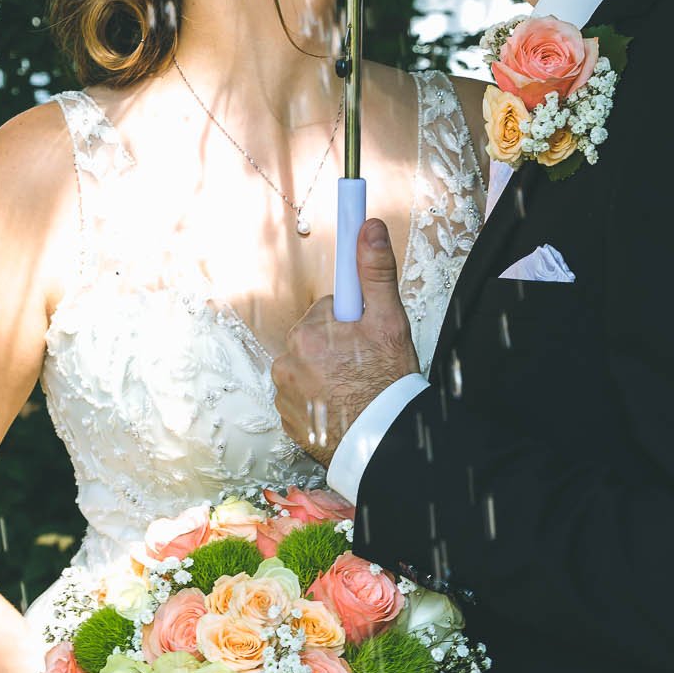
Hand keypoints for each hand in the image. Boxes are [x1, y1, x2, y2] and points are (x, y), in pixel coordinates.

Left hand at [272, 219, 418, 467]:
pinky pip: (301, 398)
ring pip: (308, 368)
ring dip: (327, 374)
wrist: (384, 445)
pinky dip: (319, 400)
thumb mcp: (389, 321)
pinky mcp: (287, 420)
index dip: (352, 321)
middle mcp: (287, 362)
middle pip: (316, 339)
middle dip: (339, 347)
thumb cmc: (387, 384)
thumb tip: (367, 228)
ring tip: (356, 389)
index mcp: (308, 333)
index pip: (328, 311)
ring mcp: (284, 394)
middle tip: (367, 364)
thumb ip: (375, 271)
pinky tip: (342, 407)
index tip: (363, 333)